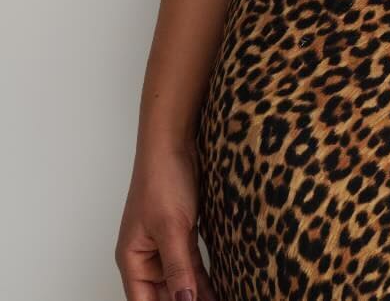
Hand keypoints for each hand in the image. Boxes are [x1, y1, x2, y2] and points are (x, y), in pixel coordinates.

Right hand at [115, 137, 217, 300]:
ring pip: (181, 281)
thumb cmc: (162, 178)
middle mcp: (146, 256)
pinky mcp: (183, 232)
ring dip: (197, 294)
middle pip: (163, 294)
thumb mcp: (172, 228)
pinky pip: (192, 263)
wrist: (175, 141)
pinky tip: (219, 288)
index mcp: (133, 259)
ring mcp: (165, 244)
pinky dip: (203, 277)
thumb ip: (178, 268)